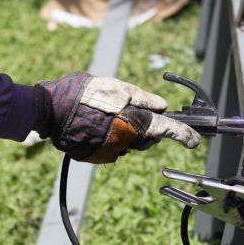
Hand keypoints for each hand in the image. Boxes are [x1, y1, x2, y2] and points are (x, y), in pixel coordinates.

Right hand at [33, 73, 199, 162]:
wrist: (48, 111)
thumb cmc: (82, 92)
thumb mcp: (116, 87)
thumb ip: (141, 97)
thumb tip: (162, 106)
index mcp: (134, 121)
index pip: (167, 129)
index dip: (184, 134)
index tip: (195, 140)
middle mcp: (126, 140)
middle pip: (148, 138)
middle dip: (147, 128)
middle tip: (132, 112)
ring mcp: (111, 151)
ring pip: (129, 143)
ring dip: (126, 131)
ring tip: (106, 113)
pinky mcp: (98, 157)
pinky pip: (112, 147)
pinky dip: (110, 137)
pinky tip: (96, 124)